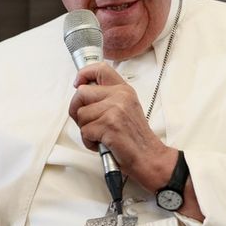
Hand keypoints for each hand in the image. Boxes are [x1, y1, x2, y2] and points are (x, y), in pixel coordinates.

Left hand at [68, 63, 175, 191]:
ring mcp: (114, 110)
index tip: (78, 83)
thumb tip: (82, 92)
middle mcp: (120, 96)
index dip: (84, 74)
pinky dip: (89, 141)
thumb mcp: (126, 108)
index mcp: (124, 90)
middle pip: (81, 93)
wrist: (148, 156)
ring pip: (80, 114)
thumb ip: (108, 97)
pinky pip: (85, 131)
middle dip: (77, 110)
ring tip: (101, 135)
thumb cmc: (135, 137)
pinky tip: (102, 143)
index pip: (100, 69)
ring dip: (86, 129)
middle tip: (88, 122)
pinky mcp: (109, 125)